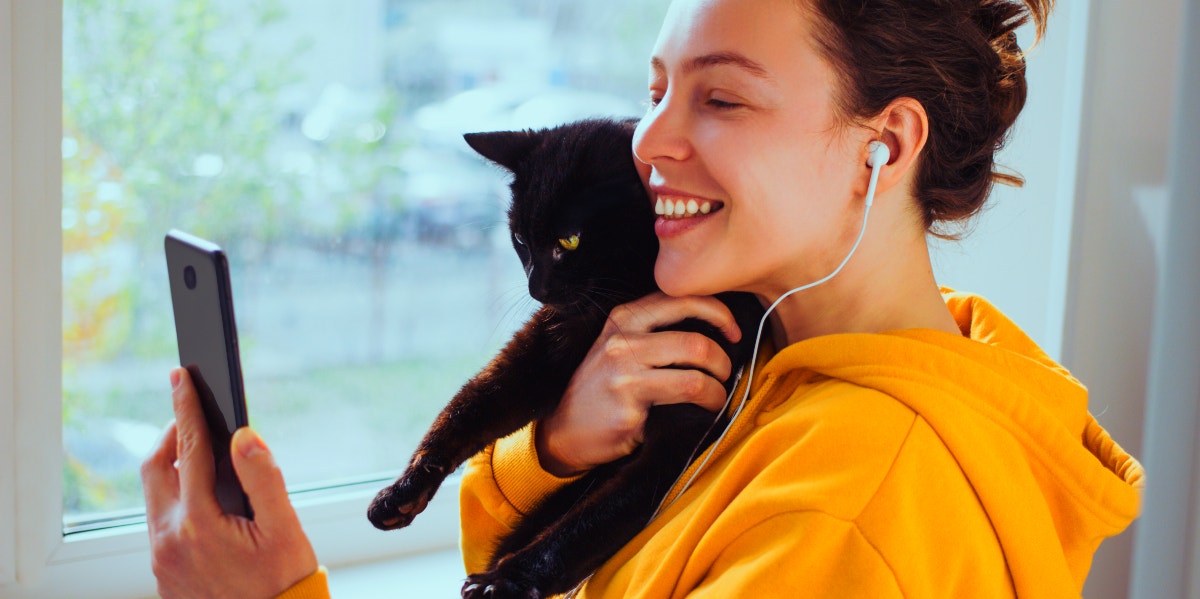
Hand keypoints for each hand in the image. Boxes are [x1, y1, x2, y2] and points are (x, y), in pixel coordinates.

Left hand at [141, 368, 317, 598]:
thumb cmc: (282, 583)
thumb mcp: (284, 529)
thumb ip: (263, 478)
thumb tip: (243, 436)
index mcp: (198, 523)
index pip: (188, 450)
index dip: (185, 409)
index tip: (181, 377)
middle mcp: (168, 540)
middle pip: (154, 468)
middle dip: (170, 436)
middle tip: (192, 416)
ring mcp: (160, 559)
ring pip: (155, 496)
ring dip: (173, 469)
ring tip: (204, 457)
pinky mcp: (163, 572)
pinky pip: (160, 522)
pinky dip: (176, 498)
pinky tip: (204, 500)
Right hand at [536, 293, 741, 475]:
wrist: (565, 432)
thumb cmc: (603, 388)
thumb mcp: (620, 345)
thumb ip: (655, 329)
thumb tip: (714, 324)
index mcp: (624, 318)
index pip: (681, 299)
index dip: (718, 312)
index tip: (732, 330)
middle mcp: (622, 341)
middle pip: (694, 341)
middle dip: (722, 360)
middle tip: (725, 372)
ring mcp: (624, 374)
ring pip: (695, 375)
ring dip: (717, 388)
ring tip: (717, 395)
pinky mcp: (629, 406)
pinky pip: (685, 401)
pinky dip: (707, 404)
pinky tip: (704, 409)